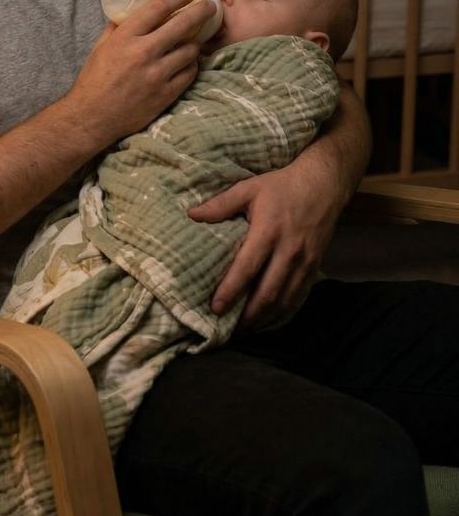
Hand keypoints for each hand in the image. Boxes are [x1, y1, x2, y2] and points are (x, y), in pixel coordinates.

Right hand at [69, 0, 216, 148]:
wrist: (92, 117)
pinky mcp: (166, 94)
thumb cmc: (93, 81)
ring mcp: (157, 75)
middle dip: (201, 11)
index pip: (158, 8)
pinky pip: (190, 73)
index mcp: (125, 38)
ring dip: (195, 42)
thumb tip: (129, 13)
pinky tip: (189, 62)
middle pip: (183, 24)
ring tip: (195, 40)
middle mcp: (143, 53)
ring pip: (190, 50)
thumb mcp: (100, 48)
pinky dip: (191, 65)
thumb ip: (116, 30)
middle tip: (209, 6)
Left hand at [191, 165, 338, 330]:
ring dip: (265, 318)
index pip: (248, 267)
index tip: (215, 308)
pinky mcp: (315, 266)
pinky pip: (299, 296)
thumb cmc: (281, 186)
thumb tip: (192, 215)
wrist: (323, 184)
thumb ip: (221, 204)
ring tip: (244, 330)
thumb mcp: (248, 188)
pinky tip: (268, 320)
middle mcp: (289, 251)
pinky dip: (283, 312)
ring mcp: (305, 261)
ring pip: (285, 299)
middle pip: (268, 292)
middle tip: (228, 330)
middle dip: (248, 315)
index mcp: (269, 231)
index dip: (232, 290)